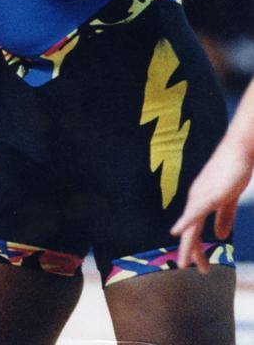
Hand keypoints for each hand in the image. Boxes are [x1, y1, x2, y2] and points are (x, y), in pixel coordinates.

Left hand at [171, 138, 252, 271]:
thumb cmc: (234, 170)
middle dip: (189, 251)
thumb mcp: (229, 198)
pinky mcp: (210, 193)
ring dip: (188, 245)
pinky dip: (186, 222)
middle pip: (190, 230)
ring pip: (191, 225)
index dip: (196, 247)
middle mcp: (196, 198)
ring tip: (183, 263)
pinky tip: (177, 231)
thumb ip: (224, 216)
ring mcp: (201, 195)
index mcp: (200, 200)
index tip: (200, 266)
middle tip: (183, 267)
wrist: (240, 149)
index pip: (194, 228)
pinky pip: (196, 211)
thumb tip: (220, 237)